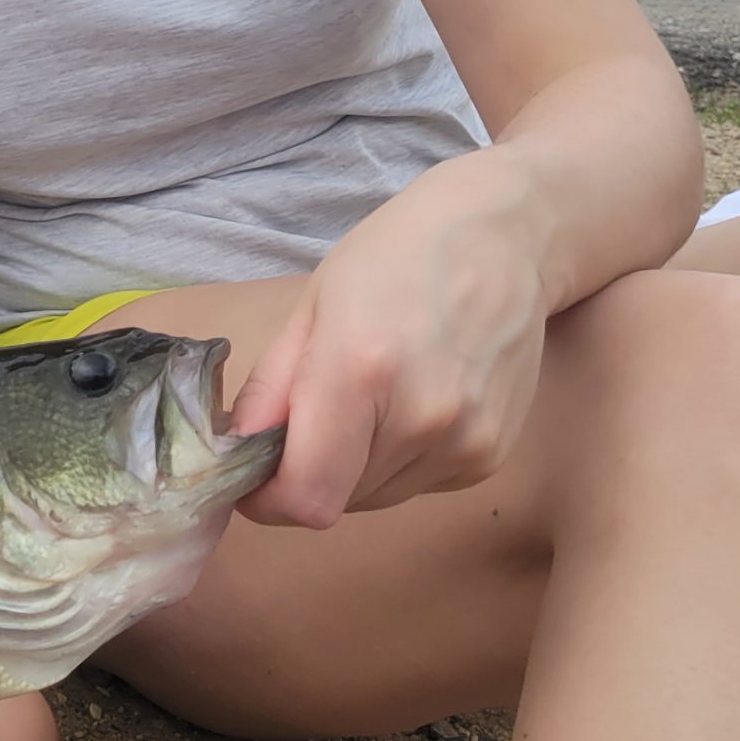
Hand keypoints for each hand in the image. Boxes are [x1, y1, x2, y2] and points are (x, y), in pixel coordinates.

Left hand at [230, 154, 550, 528]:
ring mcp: (466, 444)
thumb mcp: (312, 307)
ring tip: (365, 400)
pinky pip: (418, 486)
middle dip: (307, 473)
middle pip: (338, 501)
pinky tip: (406, 403)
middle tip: (308, 418)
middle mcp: (421, 420)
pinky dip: (396, 462)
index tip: (253, 479)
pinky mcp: (492, 457)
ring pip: (377, 499)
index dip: (269, 502)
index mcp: (360, 371)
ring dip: (352, 470)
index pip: (308, 496)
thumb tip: (237, 455)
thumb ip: (271, 390)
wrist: (502, 238)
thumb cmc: (396, 257)